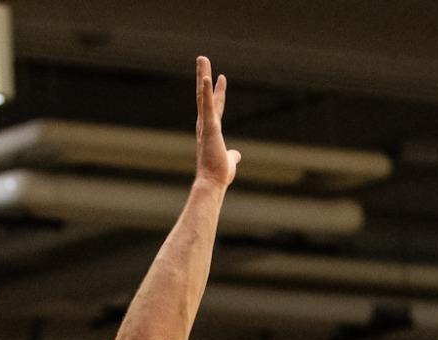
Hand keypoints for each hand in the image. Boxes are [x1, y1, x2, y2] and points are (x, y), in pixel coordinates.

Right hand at [194, 57, 238, 187]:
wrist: (212, 182)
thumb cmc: (219, 174)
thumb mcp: (229, 160)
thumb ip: (232, 155)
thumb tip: (235, 155)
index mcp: (211, 130)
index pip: (215, 106)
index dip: (217, 92)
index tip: (220, 77)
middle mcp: (205, 124)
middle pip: (204, 95)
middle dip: (203, 76)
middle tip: (202, 59)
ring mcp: (206, 125)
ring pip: (202, 95)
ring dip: (202, 75)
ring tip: (202, 58)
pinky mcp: (209, 127)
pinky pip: (206, 106)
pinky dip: (205, 91)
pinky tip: (206, 77)